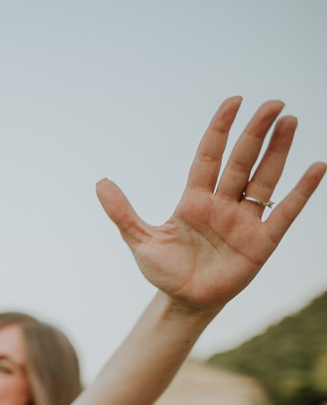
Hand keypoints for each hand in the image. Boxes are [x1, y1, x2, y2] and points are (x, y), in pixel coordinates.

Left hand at [98, 97, 325, 312]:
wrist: (184, 302)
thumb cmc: (165, 270)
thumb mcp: (141, 240)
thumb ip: (123, 213)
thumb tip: (100, 183)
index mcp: (194, 201)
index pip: (209, 157)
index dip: (220, 130)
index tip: (233, 102)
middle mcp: (222, 204)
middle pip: (242, 161)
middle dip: (256, 132)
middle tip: (274, 104)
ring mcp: (244, 221)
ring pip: (264, 179)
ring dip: (278, 151)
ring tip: (290, 121)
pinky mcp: (262, 242)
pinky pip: (285, 212)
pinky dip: (301, 191)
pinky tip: (317, 167)